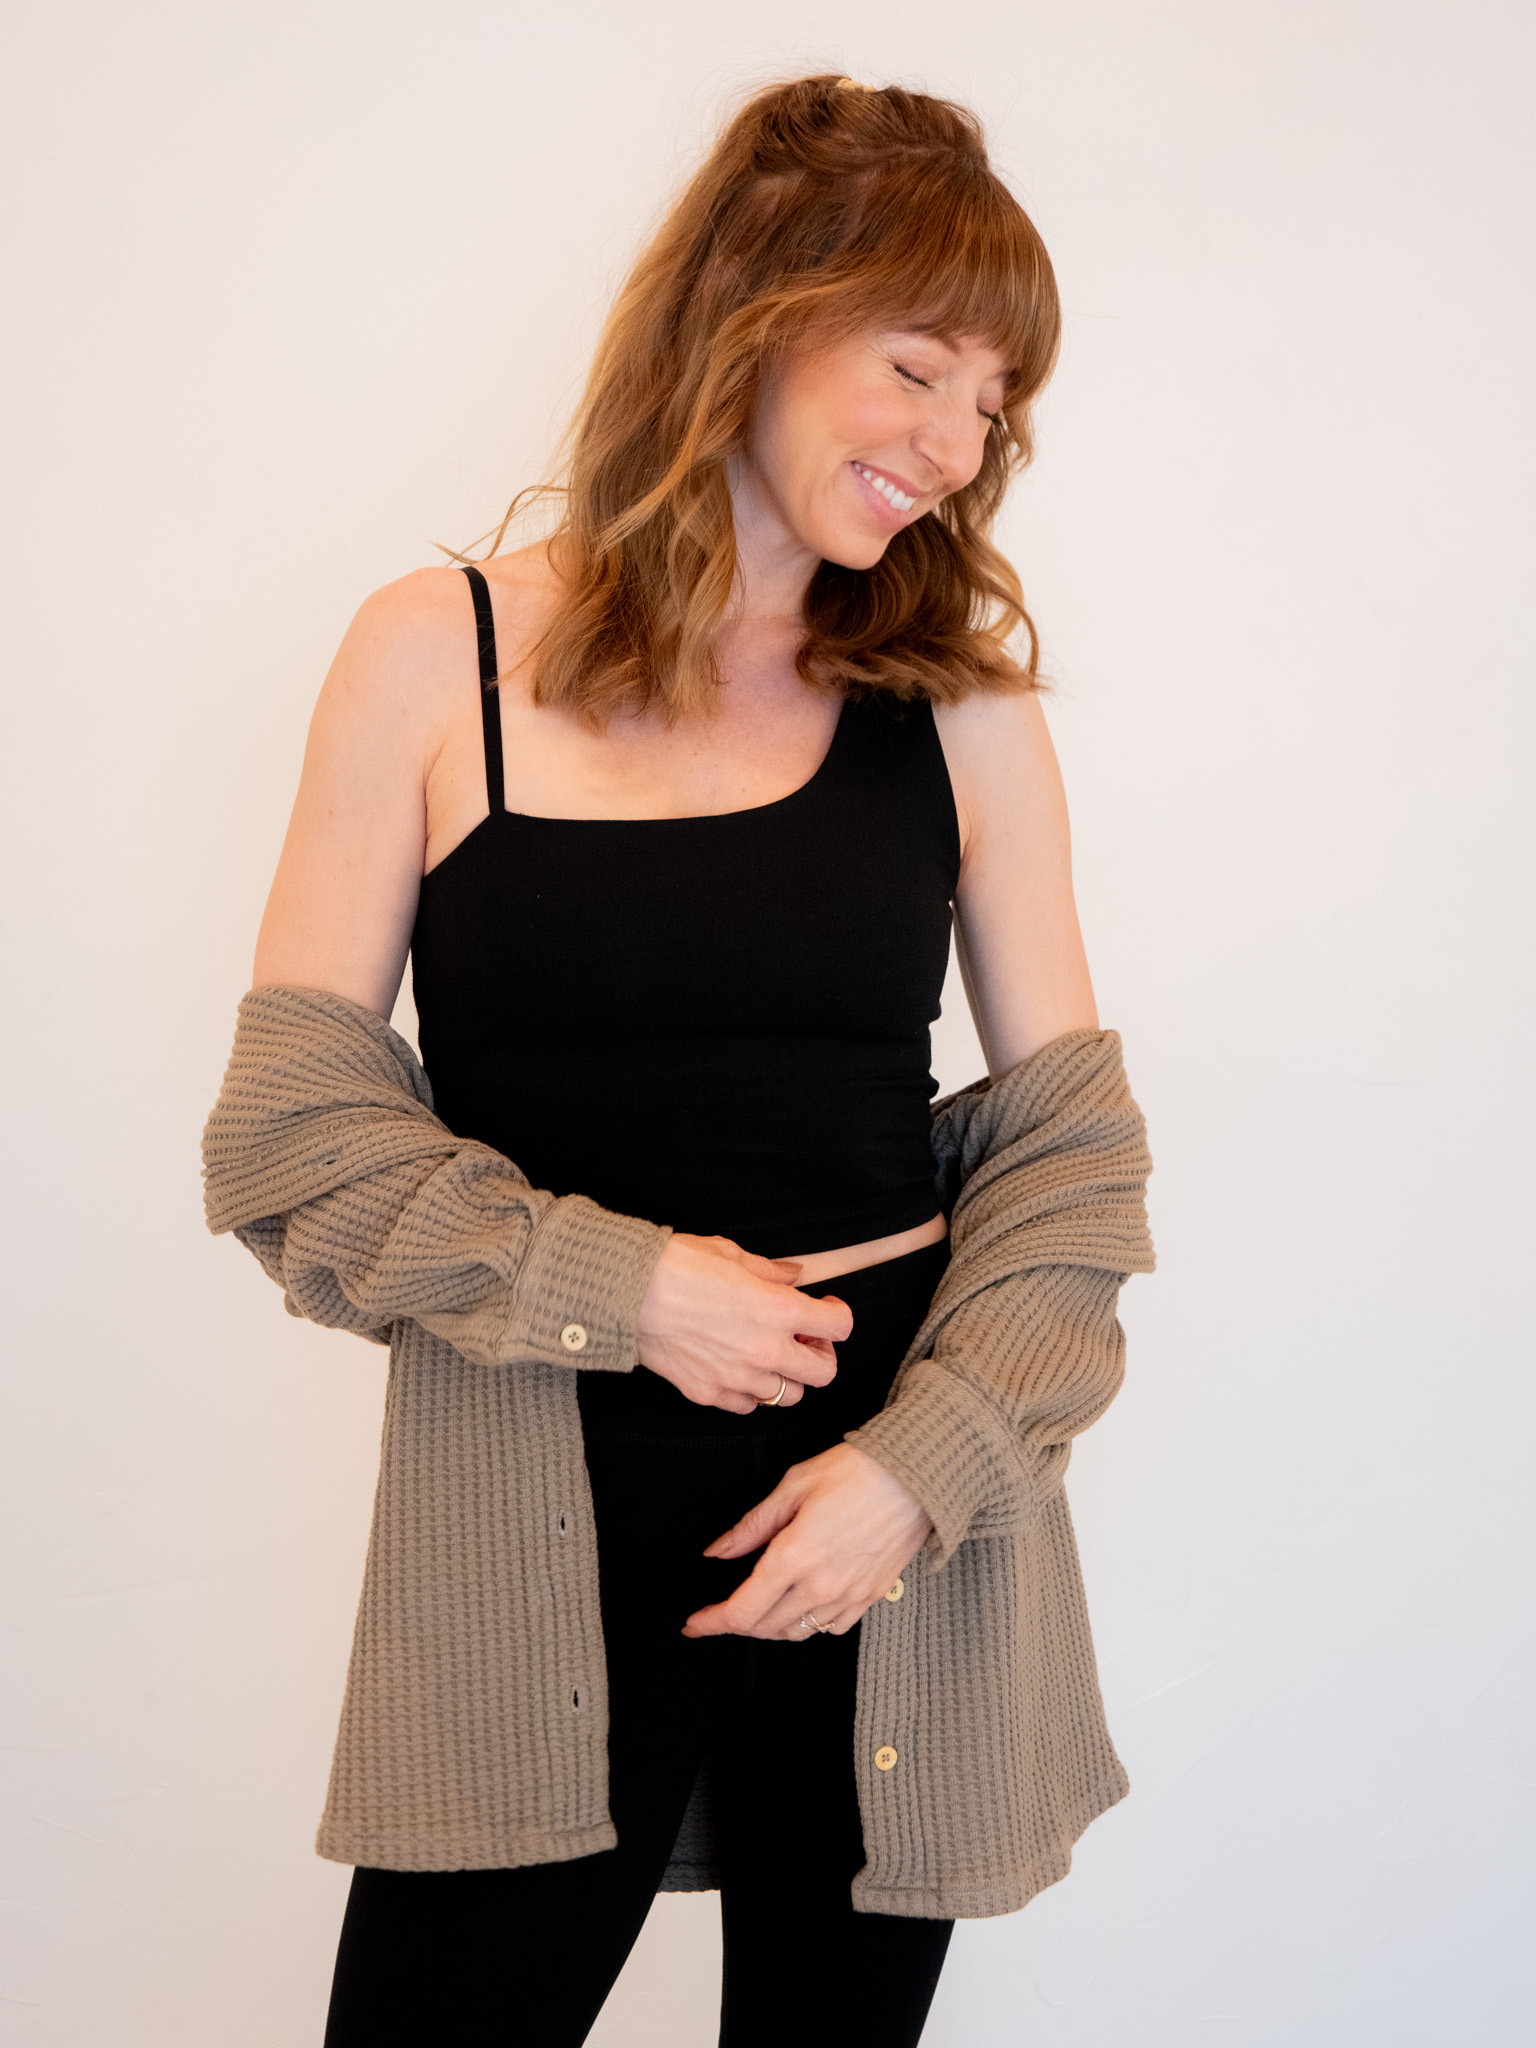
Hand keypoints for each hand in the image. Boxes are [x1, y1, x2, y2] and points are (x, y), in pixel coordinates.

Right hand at [636, 1233, 852, 1414]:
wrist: (626, 1294)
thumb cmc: (676, 1266)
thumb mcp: (730, 1253)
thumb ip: (770, 1270)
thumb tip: (793, 1276)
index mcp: (777, 1309)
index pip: (840, 1327)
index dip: (837, 1316)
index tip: (824, 1309)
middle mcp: (765, 1349)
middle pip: (824, 1373)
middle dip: (821, 1354)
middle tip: (803, 1339)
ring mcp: (737, 1377)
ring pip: (788, 1396)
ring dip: (786, 1376)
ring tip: (767, 1354)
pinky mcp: (709, 1393)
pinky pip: (747, 1405)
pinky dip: (748, 1392)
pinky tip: (736, 1367)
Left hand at [682, 1443, 932, 1639]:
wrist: (917, 1476)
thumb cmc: (855, 1471)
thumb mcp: (793, 1486)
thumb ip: (752, 1525)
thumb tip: (718, 1551)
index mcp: (794, 1556)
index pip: (742, 1610)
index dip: (712, 1622)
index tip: (694, 1624)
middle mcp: (820, 1586)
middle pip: (765, 1628)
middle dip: (736, 1624)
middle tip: (721, 1611)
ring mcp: (848, 1596)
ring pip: (796, 1633)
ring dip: (769, 1627)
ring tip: (756, 1610)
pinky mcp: (871, 1597)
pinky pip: (830, 1628)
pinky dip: (807, 1625)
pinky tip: (800, 1607)